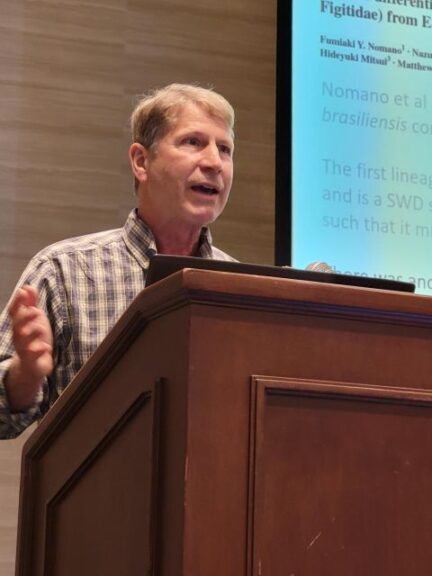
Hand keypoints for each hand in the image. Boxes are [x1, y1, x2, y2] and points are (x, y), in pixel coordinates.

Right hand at [5, 285, 53, 409]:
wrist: (33, 365)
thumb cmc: (33, 339)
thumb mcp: (34, 320)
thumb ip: (31, 304)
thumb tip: (27, 287)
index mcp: (19, 325)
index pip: (15, 312)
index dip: (18, 302)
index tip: (22, 291)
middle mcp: (19, 336)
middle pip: (17, 326)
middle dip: (24, 318)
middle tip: (35, 311)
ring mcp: (24, 349)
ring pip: (23, 343)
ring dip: (31, 334)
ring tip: (40, 328)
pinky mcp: (32, 362)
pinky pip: (33, 358)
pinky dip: (38, 352)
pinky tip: (45, 347)